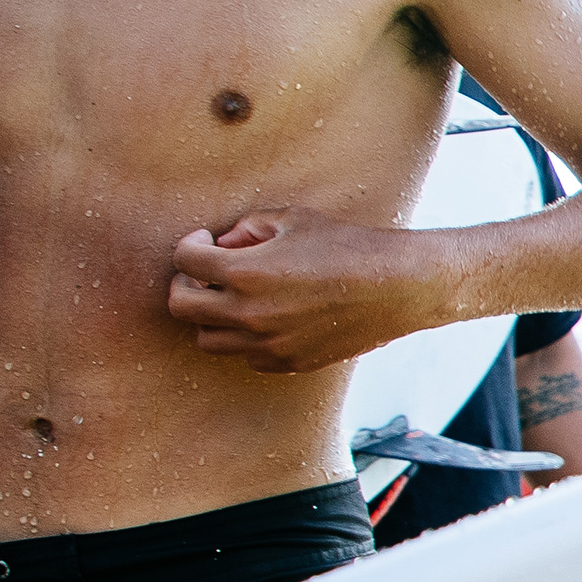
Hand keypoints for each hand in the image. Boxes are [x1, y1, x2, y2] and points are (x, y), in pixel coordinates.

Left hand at [165, 210, 445, 373]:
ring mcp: (268, 343)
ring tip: (233, 298)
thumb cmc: (348, 245)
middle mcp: (249, 314)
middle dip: (186, 283)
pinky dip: (244, 337)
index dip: (189, 245)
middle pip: (181, 306)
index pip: (183, 260)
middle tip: (205, 272)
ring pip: (207, 338)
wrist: (400, 287)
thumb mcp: (294, 219)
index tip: (205, 241)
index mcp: (246, 273)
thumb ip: (247, 228)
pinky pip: (245, 355)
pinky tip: (267, 316)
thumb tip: (222, 245)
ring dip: (211, 315)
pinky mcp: (288, 362)